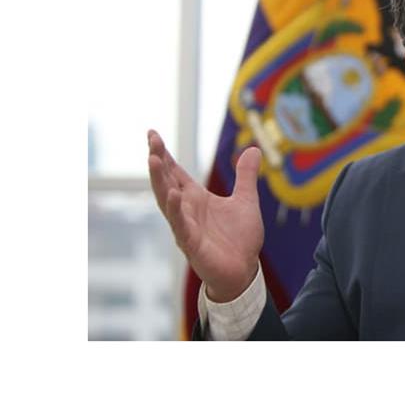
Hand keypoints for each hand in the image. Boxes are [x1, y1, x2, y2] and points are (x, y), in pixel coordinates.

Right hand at [147, 129, 264, 301]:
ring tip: (153, 160)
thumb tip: (253, 149)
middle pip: (166, 181)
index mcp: (196, 198)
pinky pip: (181, 225)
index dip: (164, 154)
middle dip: (157, 161)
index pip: (174, 172)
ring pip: (167, 200)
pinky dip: (176, 210)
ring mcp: (185, 226)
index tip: (152, 134)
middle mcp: (186, 209)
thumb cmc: (240, 239)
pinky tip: (174, 194)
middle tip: (151, 140)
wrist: (244, 271)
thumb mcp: (246, 200)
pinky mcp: (191, 244)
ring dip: (159, 181)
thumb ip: (246, 176)